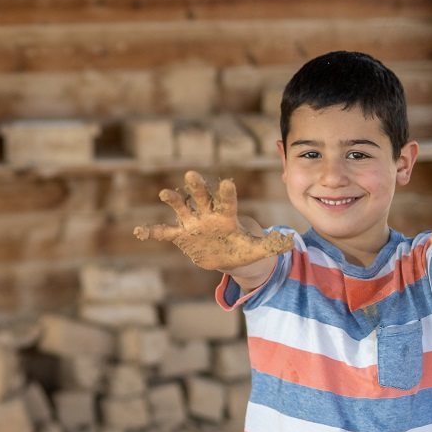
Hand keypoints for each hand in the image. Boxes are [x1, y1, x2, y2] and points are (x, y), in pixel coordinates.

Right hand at [133, 171, 292, 270]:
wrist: (226, 256)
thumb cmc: (243, 249)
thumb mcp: (258, 248)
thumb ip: (272, 244)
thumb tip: (292, 242)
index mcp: (226, 215)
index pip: (227, 201)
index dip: (226, 193)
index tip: (226, 182)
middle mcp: (207, 214)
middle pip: (202, 197)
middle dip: (197, 187)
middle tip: (193, 174)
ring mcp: (192, 223)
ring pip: (182, 208)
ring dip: (174, 201)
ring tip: (166, 193)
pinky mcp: (180, 235)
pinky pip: (164, 232)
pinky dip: (152, 232)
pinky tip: (139, 231)